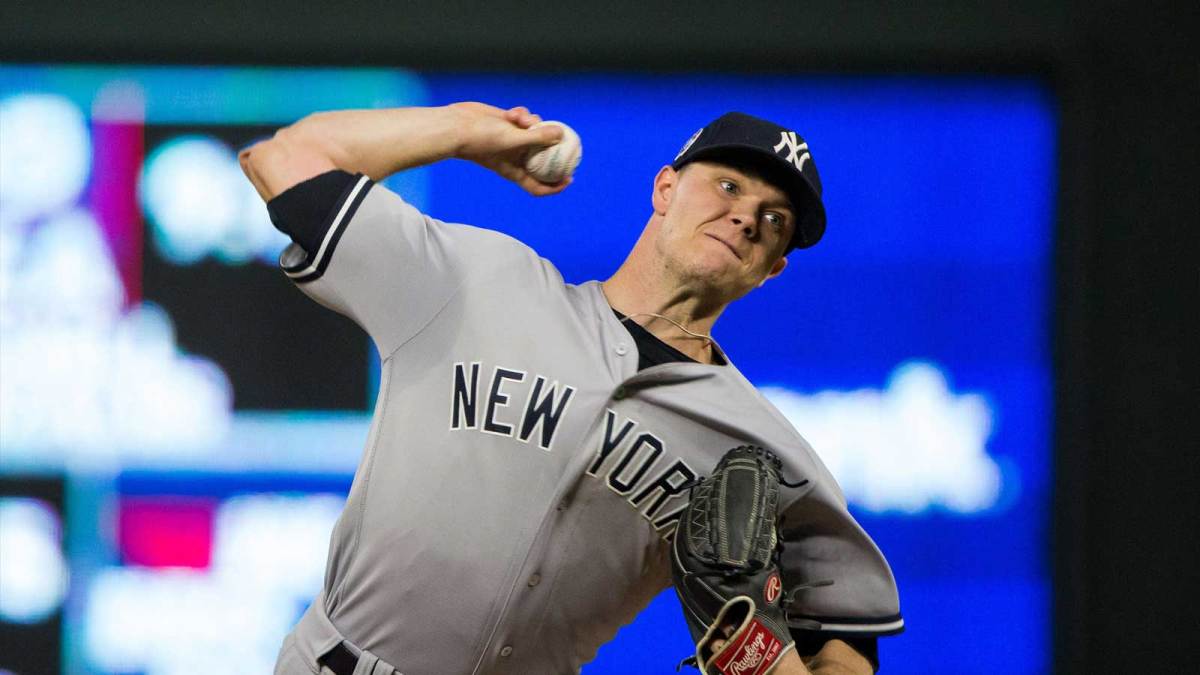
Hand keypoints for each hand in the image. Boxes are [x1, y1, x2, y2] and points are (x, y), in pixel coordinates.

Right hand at [449, 102, 571, 196]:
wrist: (458, 125)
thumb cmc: (481, 139)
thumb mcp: (513, 139)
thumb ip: (538, 138)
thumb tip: (561, 134)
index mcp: (515, 171)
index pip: (537, 186)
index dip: (555, 186)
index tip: (569, 178)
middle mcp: (515, 157)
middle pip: (542, 158)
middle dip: (553, 148)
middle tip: (568, 140)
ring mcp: (512, 140)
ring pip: (535, 132)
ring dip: (533, 123)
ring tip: (521, 119)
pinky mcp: (507, 124)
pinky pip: (524, 119)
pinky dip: (522, 114)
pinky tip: (512, 112)